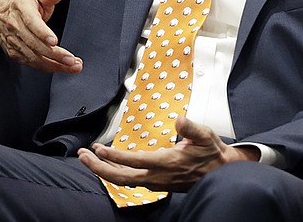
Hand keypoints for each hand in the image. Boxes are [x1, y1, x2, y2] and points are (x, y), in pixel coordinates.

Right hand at [0, 0, 82, 73]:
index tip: (54, 41)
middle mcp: (15, 27)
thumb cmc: (25, 4)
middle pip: (33, 44)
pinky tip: (63, 68)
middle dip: (54, 54)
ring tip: (73, 66)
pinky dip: (48, 68)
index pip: (31, 22)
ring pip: (34, 57)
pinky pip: (32, 64)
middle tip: (72, 59)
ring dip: (54, 64)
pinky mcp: (15, 54)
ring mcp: (14, 42)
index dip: (42, 32)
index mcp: (21, 8)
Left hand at [77, 117, 258, 191]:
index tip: (98, 148)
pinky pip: (129, 181)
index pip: (134, 161)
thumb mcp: (206, 136)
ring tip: (88, 157)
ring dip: (103, 170)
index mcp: (167, 163)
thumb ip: (192, 128)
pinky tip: (107, 165)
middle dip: (98, 167)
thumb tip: (179, 121)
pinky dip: (114, 173)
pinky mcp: (156, 183)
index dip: (114, 156)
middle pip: (120, 178)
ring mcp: (156, 182)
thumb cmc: (211, 153)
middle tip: (81, 156)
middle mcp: (158, 176)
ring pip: (123, 181)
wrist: (221, 172)